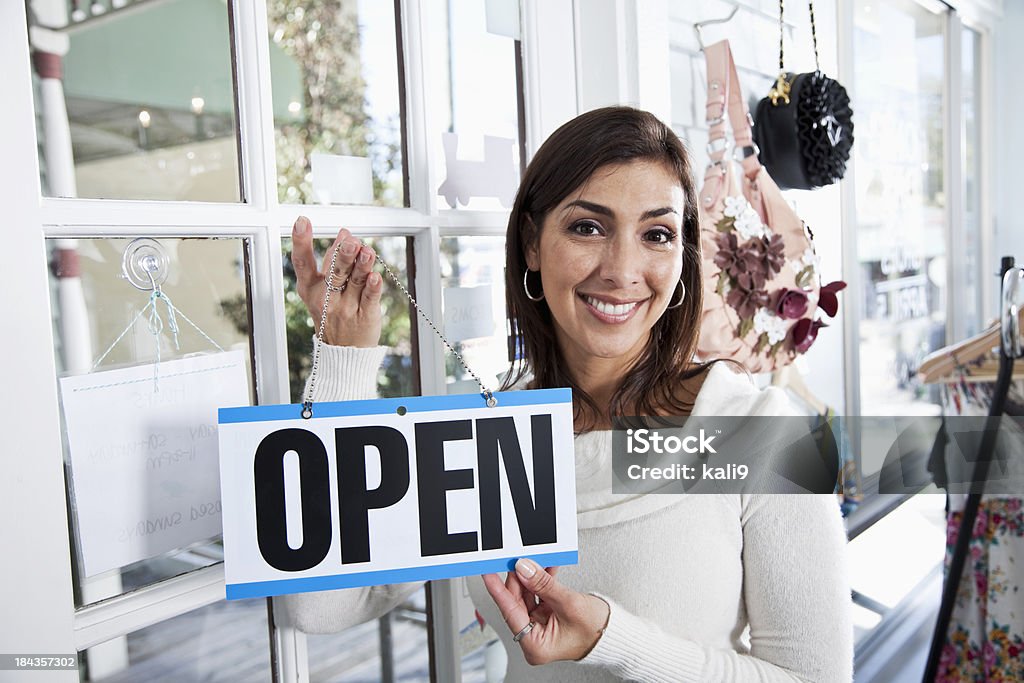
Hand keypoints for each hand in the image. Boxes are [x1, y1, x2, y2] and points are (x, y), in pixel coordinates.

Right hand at [290, 216, 382, 347]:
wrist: (344, 351)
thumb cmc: (333, 313)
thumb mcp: (323, 288)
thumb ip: (333, 261)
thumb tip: (345, 233)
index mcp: (310, 289)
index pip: (302, 263)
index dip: (301, 242)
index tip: (301, 222)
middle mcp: (326, 298)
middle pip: (334, 273)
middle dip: (341, 256)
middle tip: (350, 241)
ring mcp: (345, 308)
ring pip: (354, 282)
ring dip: (362, 265)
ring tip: (367, 251)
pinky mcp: (365, 316)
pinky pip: (369, 299)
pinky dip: (372, 287)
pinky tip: (375, 276)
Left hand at [482, 558, 609, 664]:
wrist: (616, 634)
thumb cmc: (597, 631)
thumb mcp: (568, 604)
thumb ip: (543, 585)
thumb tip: (524, 568)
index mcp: (534, 645)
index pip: (510, 612)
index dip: (498, 589)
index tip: (488, 572)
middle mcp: (534, 637)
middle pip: (517, 602)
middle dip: (518, 578)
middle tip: (516, 558)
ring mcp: (540, 626)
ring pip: (527, 596)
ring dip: (531, 577)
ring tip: (532, 559)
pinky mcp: (547, 616)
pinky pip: (538, 595)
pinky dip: (541, 581)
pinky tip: (545, 566)